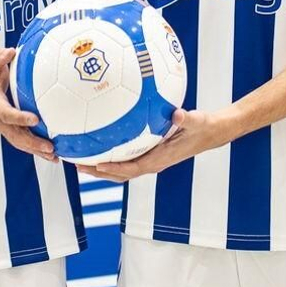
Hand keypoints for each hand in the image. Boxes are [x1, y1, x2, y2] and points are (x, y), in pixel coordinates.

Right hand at [0, 48, 55, 162]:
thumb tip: (10, 51)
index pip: (7, 114)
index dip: (20, 118)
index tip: (35, 119)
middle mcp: (0, 120)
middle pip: (16, 136)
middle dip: (33, 143)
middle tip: (50, 147)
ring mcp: (5, 128)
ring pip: (21, 144)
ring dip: (37, 151)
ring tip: (55, 156)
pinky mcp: (11, 131)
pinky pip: (24, 143)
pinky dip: (37, 151)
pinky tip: (53, 155)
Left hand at [76, 108, 234, 180]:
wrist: (210, 133)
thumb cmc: (202, 127)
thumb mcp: (196, 121)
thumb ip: (186, 118)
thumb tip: (177, 113)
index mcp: (160, 159)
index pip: (132, 168)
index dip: (113, 168)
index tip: (96, 165)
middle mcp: (152, 163)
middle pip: (119, 173)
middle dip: (97, 171)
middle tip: (76, 164)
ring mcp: (149, 160)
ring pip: (120, 169)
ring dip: (99, 167)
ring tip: (78, 160)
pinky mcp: (149, 153)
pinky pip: (125, 158)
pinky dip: (110, 156)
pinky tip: (99, 144)